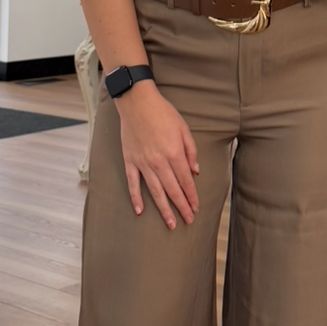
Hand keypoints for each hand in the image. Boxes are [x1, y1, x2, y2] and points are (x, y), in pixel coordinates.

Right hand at [116, 82, 199, 229]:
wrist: (137, 102)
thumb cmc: (163, 113)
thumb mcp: (184, 128)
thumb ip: (190, 152)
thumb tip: (195, 172)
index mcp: (174, 153)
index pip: (185, 181)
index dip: (191, 196)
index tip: (196, 208)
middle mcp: (159, 162)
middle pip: (172, 190)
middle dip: (181, 207)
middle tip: (188, 220)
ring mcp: (143, 163)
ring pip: (155, 191)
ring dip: (163, 209)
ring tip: (170, 223)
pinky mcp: (130, 161)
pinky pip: (133, 183)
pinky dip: (136, 198)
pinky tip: (140, 211)